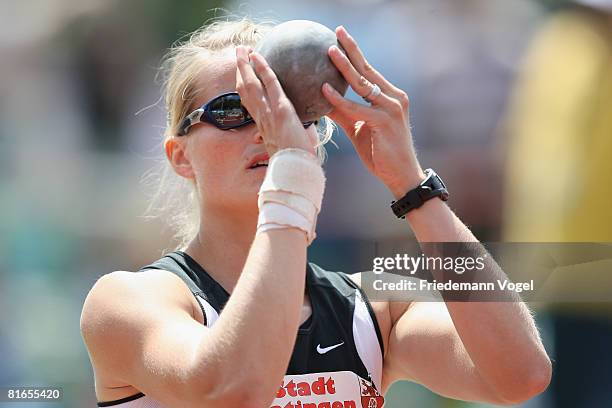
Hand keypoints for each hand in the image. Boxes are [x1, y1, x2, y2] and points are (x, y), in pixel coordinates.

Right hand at [235, 46, 317, 156]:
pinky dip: (263, 69)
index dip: (245, 88)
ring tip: (242, 49)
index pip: (250, 104)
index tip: (244, 77)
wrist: (296, 171)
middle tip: (239, 55)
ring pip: (251, 84)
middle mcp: (262, 118)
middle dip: (241, 71)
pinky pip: (270, 84)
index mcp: (264, 127)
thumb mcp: (291, 148)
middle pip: (245, 90)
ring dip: (245, 65)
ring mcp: (269, 113)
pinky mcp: (281, 110)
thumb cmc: (296, 164)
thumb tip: (303, 133)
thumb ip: (294, 137)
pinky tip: (259, 56)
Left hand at [322, 26, 425, 197]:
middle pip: (367, 69)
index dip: (355, 53)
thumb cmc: (380, 153)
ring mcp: (391, 108)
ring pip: (362, 84)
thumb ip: (343, 113)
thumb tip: (321, 100)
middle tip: (337, 32)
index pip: (369, 71)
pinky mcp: (385, 122)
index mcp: (389, 97)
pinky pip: (358, 108)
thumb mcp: (359, 129)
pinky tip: (324, 90)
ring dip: (344, 66)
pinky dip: (340, 99)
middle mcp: (393, 98)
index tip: (341, 38)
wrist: (401, 175)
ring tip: (329, 52)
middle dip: (351, 49)